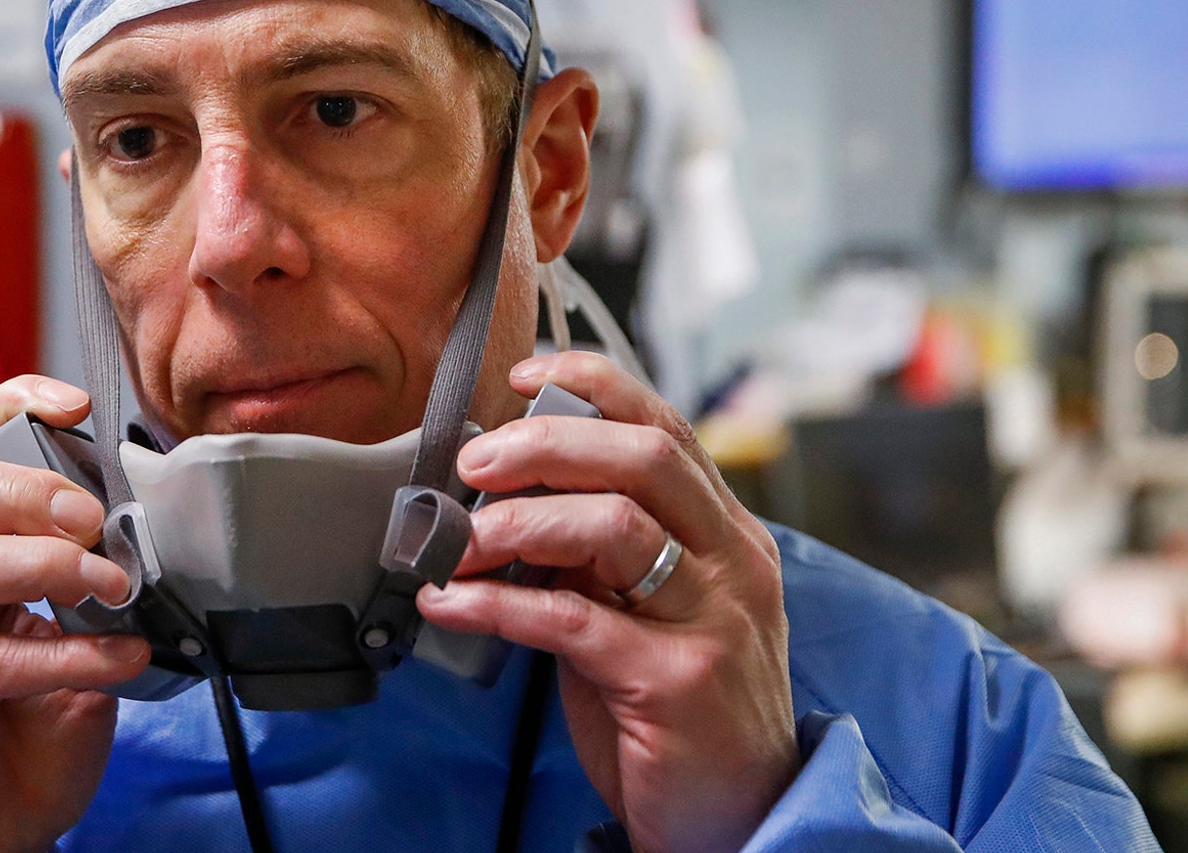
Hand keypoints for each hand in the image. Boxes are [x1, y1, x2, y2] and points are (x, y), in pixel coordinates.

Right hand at [0, 375, 150, 852]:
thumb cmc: (25, 740)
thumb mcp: (78, 648)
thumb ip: (96, 595)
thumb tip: (143, 543)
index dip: (11, 411)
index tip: (74, 403)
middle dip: (20, 486)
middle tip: (90, 517)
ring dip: (43, 565)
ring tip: (112, 588)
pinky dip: (61, 656)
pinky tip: (115, 663)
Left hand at [416, 352, 796, 852]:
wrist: (737, 817)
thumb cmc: (678, 708)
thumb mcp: (648, 608)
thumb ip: (599, 550)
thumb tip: (507, 495)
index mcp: (727, 532)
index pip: (664, 426)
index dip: (593, 385)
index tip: (524, 379)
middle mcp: (733, 561)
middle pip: (642, 456)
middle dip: (545, 444)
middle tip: (474, 463)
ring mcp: (713, 618)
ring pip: (614, 525)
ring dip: (516, 523)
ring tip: (457, 544)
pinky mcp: (677, 680)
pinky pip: (573, 619)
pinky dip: (497, 602)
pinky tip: (450, 602)